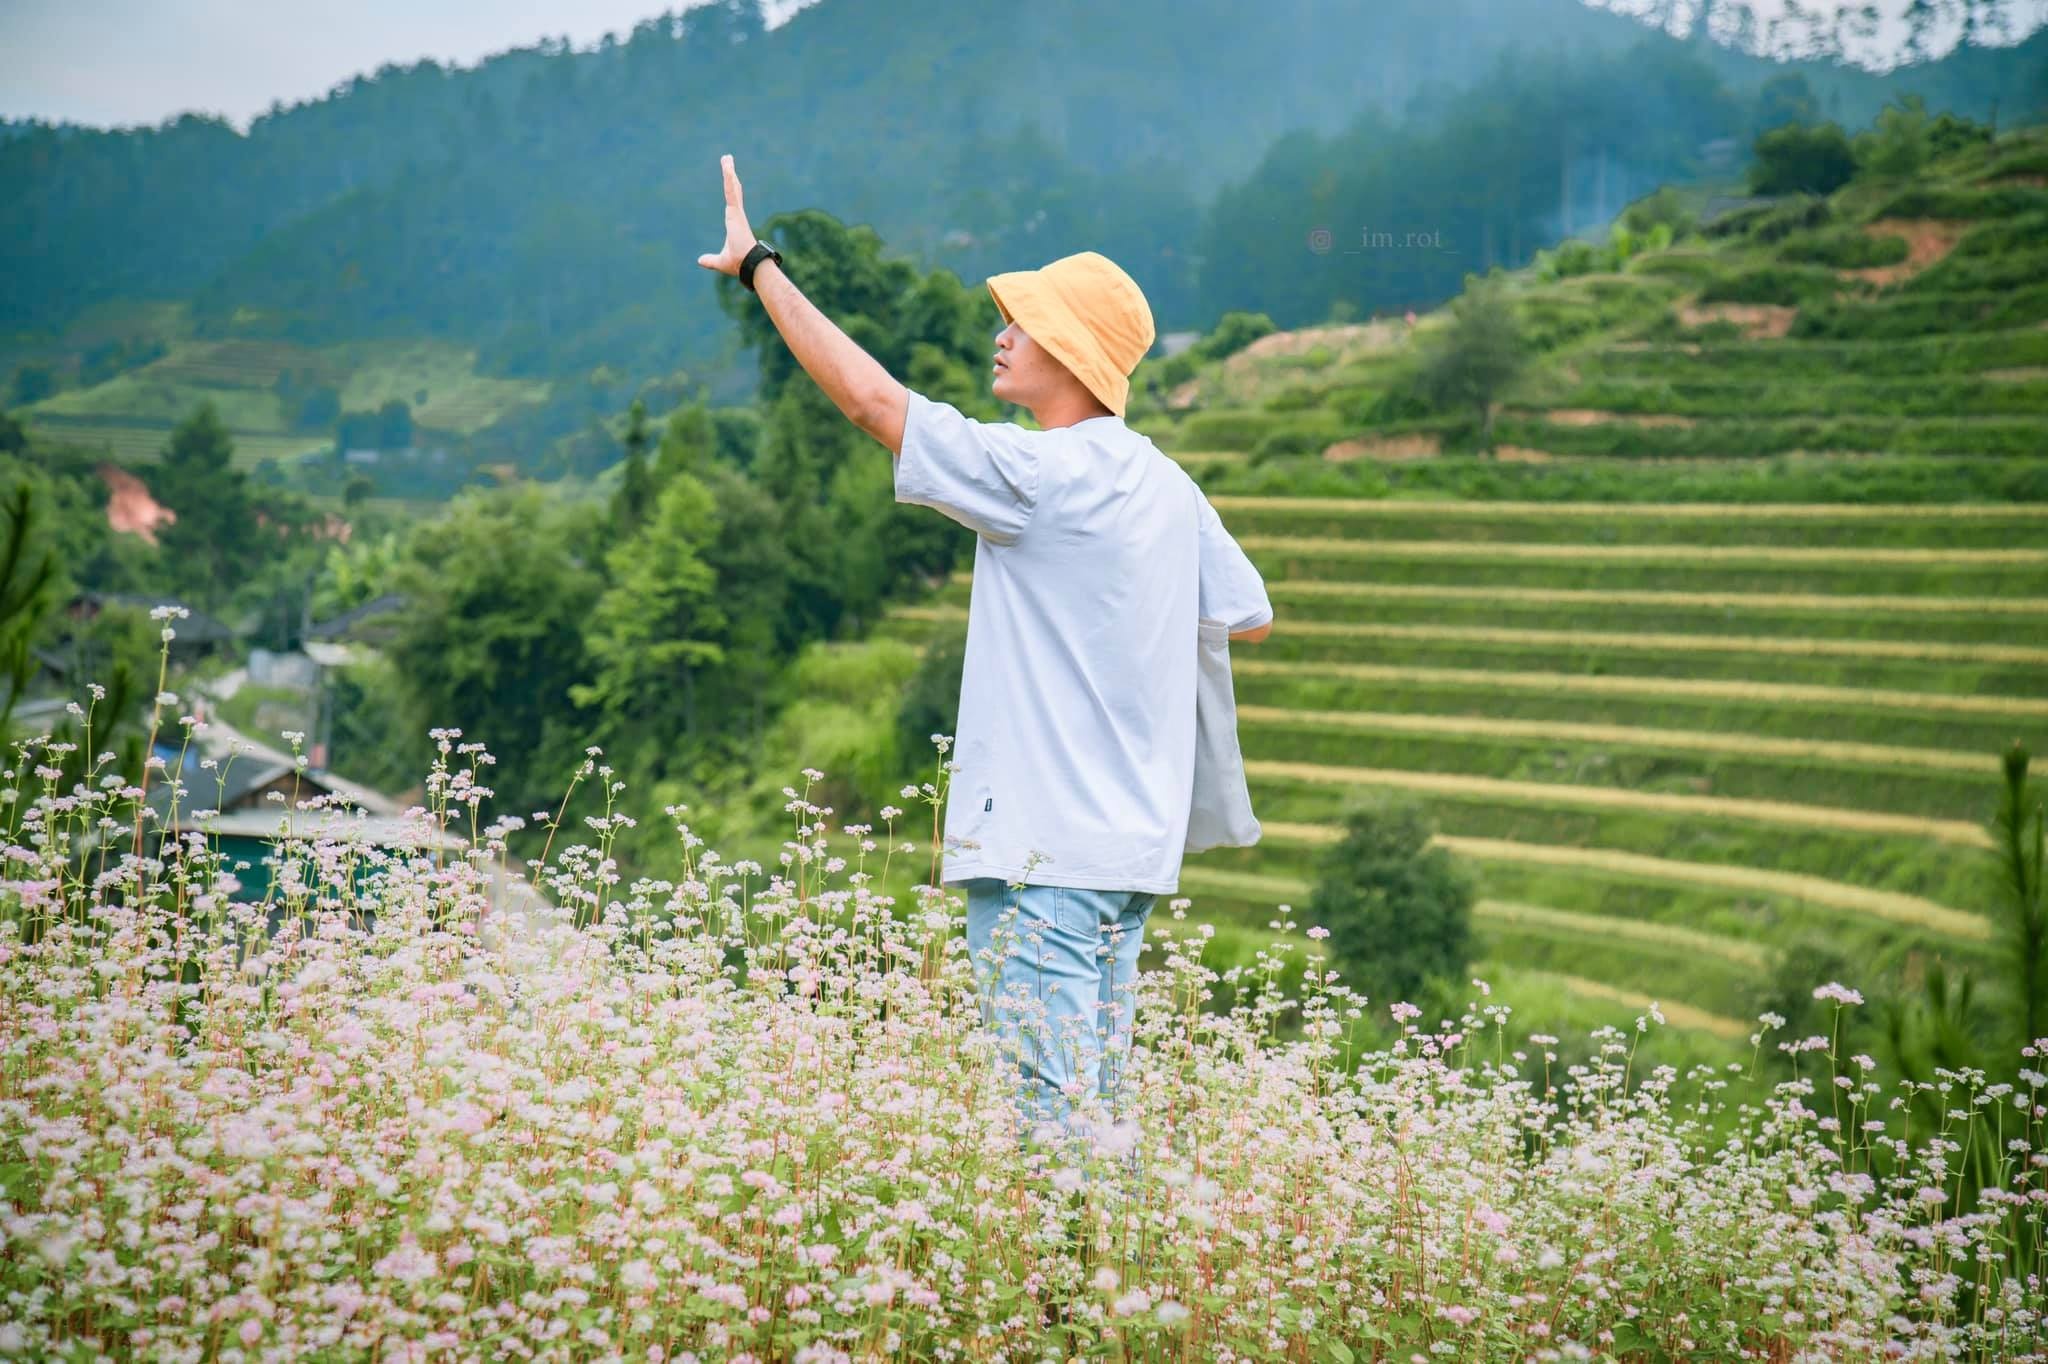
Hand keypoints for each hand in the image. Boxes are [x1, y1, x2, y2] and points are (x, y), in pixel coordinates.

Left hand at [696, 153, 758, 277]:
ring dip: (729, 171)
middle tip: (728, 160)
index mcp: (734, 222)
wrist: (747, 264)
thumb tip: (701, 261)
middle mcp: (736, 214)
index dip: (731, 188)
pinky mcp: (736, 212)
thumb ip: (711, 260)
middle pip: (733, 189)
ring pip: (732, 187)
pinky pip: (731, 192)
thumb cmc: (738, 263)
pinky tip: (727, 168)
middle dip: (730, 174)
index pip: (732, 200)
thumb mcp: (720, 260)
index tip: (730, 176)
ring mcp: (737, 212)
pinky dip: (729, 179)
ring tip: (726, 157)